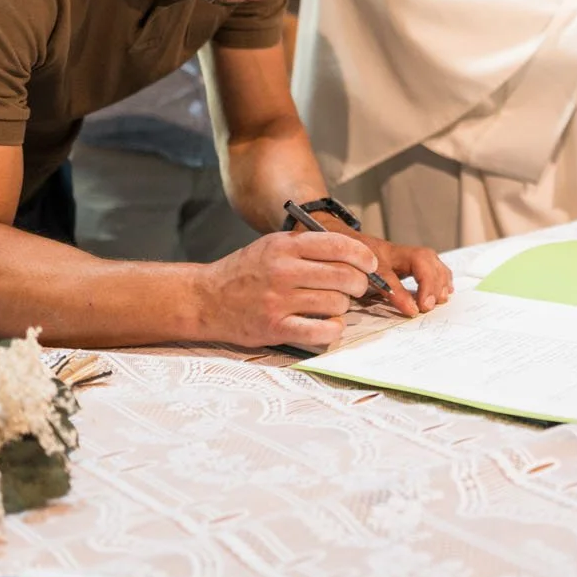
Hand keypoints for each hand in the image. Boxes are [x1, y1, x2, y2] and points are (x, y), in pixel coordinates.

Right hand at [195, 229, 376, 351]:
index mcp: (285, 245)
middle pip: (344, 276)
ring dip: (342, 307)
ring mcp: (278, 300)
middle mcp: (283, 270)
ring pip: (336, 303)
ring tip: (332, 305)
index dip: (363, 256)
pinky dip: (333, 329)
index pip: (339, 246)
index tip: (370, 264)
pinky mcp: (275, 327)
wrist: (206, 298)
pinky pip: (322, 331)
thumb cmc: (246, 272)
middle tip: (355, 289)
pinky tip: (328, 324)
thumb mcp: (273, 246)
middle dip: (358, 284)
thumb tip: (355, 253)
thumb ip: (308, 246)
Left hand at [358, 233, 454, 315]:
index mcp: (406, 253)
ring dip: (441, 286)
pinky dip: (442, 282)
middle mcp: (418, 254)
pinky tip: (445, 291)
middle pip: (435, 269)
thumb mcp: (376, 275)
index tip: (423, 307)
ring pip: (439, 269)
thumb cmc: (367, 260)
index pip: (424, 268)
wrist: (359, 248)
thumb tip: (413, 310)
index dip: (427, 288)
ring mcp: (422, 258)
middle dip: (435, 289)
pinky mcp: (421, 265)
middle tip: (427, 308)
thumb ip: (394, 291)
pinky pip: (438, 271)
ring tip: (438, 301)